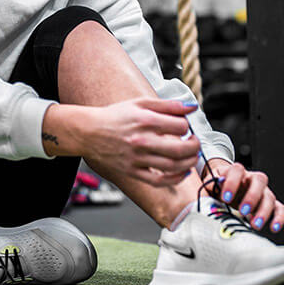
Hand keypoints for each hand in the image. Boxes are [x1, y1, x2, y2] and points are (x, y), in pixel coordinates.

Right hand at [81, 97, 200, 187]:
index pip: (180, 126)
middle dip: (195, 145)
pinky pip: (159, 181)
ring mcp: (137, 158)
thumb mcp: (139, 103)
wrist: (89, 132)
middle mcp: (142, 140)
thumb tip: (190, 106)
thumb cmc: (114, 116)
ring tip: (191, 155)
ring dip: (189, 161)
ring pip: (174, 166)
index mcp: (145, 120)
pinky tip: (182, 172)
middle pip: (181, 148)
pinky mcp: (133, 171)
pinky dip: (175, 178)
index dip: (187, 125)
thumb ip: (167, 105)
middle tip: (195, 141)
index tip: (185, 126)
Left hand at [202, 159, 283, 232]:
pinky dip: (278, 217)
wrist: (225, 185)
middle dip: (252, 196)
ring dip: (263, 211)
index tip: (225, 197)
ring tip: (254, 224)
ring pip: (269, 197)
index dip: (232, 183)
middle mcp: (252, 178)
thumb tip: (216, 183)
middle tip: (242, 210)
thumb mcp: (211, 181)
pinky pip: (279, 208)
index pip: (237, 170)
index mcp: (236, 171)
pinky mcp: (269, 202)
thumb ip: (212, 182)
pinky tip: (273, 227)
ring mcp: (262, 190)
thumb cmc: (218, 184)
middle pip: (259, 181)